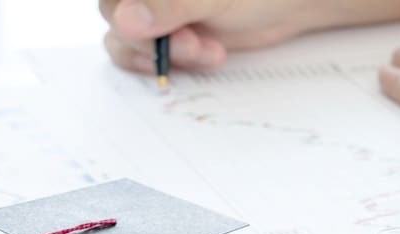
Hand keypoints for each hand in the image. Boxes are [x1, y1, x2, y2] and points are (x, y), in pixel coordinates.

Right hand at [99, 0, 311, 71]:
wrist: (285, 5)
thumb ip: (171, 5)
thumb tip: (125, 20)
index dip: (128, 13)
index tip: (146, 27)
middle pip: (114, 14)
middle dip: (154, 38)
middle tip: (195, 45)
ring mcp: (148, 11)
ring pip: (124, 38)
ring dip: (164, 54)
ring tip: (209, 53)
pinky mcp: (161, 35)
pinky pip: (138, 55)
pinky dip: (166, 63)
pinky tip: (202, 58)